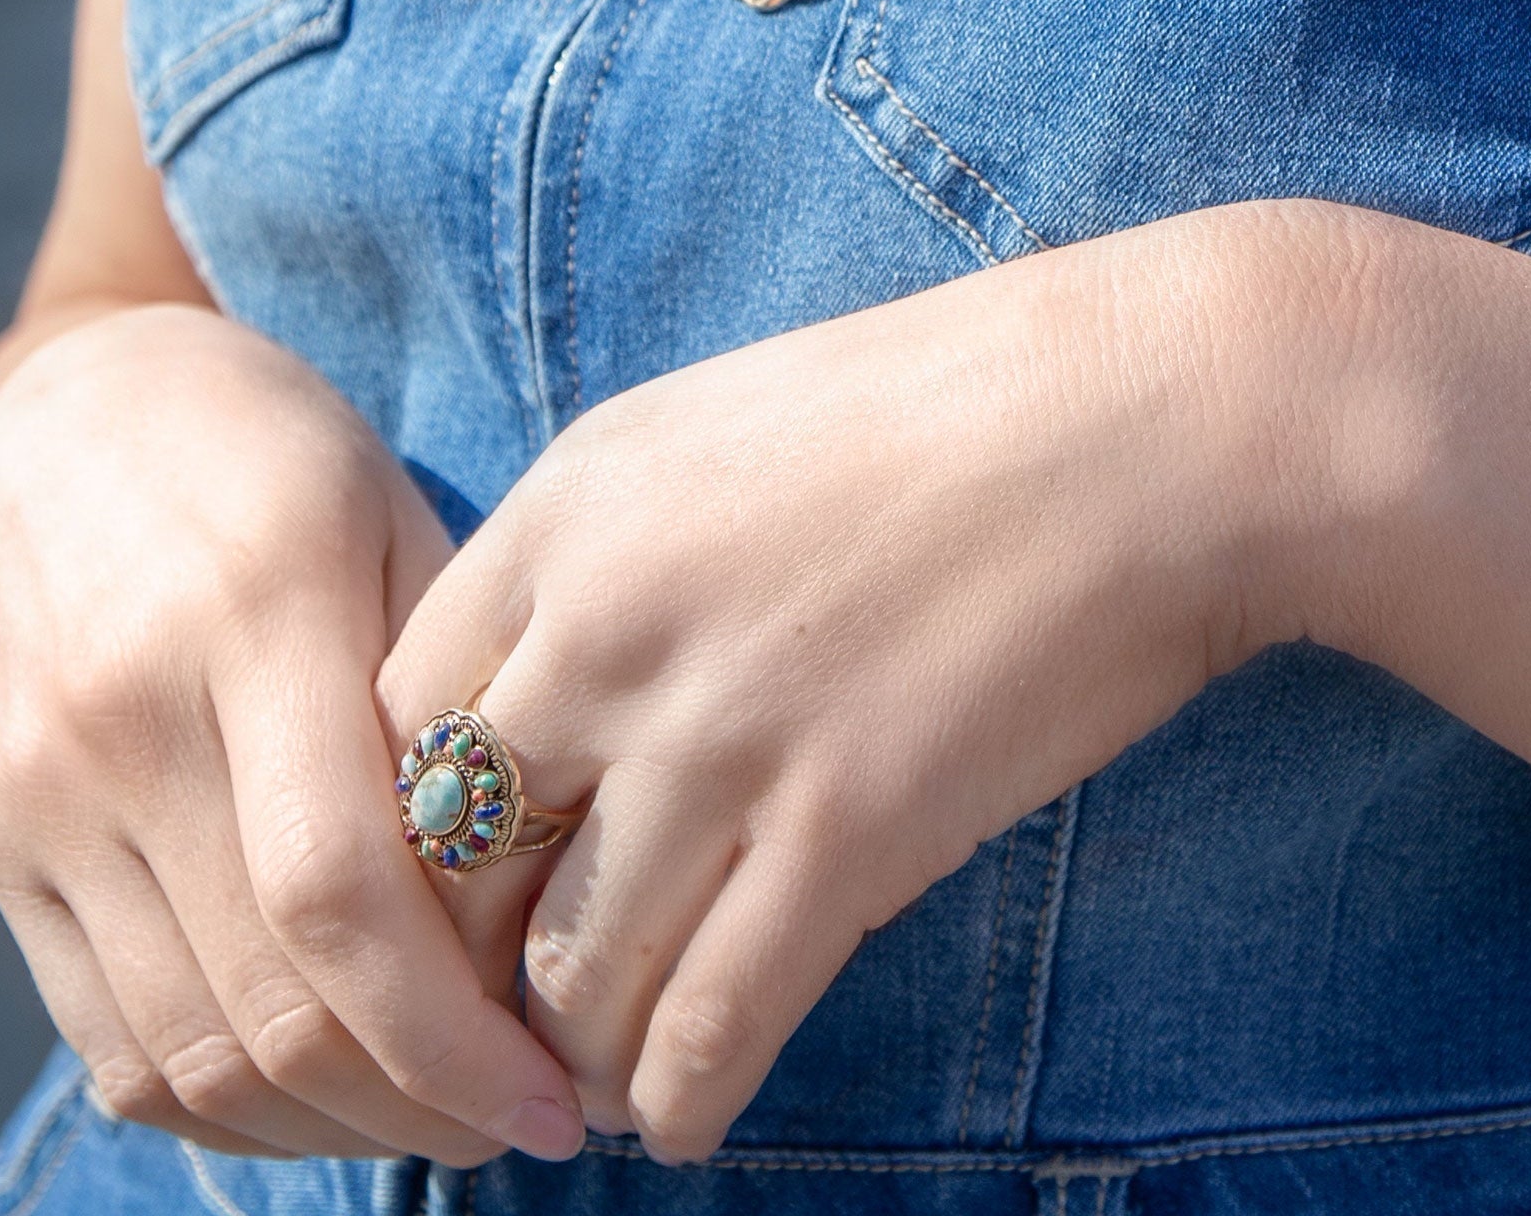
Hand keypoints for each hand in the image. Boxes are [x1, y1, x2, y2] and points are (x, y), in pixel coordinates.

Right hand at [0, 305, 583, 1162]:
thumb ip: (444, 694)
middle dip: (415, 1106)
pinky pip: (101, 1034)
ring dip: (326, 1123)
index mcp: (254, 620)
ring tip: (438, 1117)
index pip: (340, 898)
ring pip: (184, 1050)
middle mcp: (125, 727)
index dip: (453, 1036)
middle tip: (523, 1123)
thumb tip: (526, 884)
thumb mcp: (390, 512)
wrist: (61, 409)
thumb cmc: (268, 448)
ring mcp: (39, 798)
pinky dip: (219, 1096)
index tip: (554, 1095)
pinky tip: (320, 1087)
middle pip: (268, 1004)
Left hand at [378, 204, 1313, 1161]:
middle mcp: (607, 632)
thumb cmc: (935, 411)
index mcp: (564, 517)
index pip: (394, 726)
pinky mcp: (850, 831)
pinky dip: (675, 1095)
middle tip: (482, 1024)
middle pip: (452, 861)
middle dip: (455, 968)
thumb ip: (597, 556)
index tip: (446, 895)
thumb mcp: (706, 433)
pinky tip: (677, 1118)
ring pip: (569, 967)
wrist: (1136, 421)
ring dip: (563, 1054)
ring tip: (580, 1087)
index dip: (405, 837)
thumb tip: (539, 698)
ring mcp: (723, 736)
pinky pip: (708, 1021)